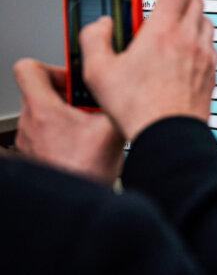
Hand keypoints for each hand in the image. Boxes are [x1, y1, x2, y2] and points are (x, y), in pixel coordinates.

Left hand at [13, 59, 123, 183]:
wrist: (72, 207)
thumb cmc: (84, 172)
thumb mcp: (112, 130)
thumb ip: (116, 103)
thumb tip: (129, 89)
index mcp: (43, 110)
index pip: (28, 68)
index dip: (53, 67)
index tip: (75, 79)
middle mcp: (30, 124)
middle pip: (40, 91)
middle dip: (68, 94)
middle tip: (89, 105)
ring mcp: (29, 141)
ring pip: (43, 113)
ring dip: (66, 114)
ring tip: (88, 125)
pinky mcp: (34, 156)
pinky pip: (45, 134)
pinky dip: (62, 133)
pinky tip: (83, 144)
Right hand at [80, 0, 216, 140]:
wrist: (169, 134)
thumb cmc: (137, 107)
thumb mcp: (98, 71)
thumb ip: (94, 40)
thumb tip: (99, 26)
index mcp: (162, 32)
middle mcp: (188, 40)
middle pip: (195, 1)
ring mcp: (204, 57)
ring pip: (206, 23)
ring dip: (195, 14)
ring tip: (181, 17)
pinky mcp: (212, 74)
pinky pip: (212, 47)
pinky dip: (202, 39)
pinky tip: (191, 49)